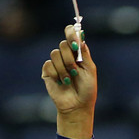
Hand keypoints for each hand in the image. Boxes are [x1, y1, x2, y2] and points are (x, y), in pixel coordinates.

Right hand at [41, 24, 96, 138]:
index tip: (74, 38)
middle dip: (70, 58)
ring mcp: (56, 63)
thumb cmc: (87, 90)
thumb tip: (80, 36)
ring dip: (64, 68)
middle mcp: (66, 56)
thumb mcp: (90, 70)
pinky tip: (62, 82)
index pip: (71, 35)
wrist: (78, 106)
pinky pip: (49, 64)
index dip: (71, 33)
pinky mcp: (47, 71)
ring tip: (69, 79)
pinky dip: (57, 74)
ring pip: (55, 54)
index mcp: (77, 53)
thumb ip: (84, 53)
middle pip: (63, 44)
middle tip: (76, 70)